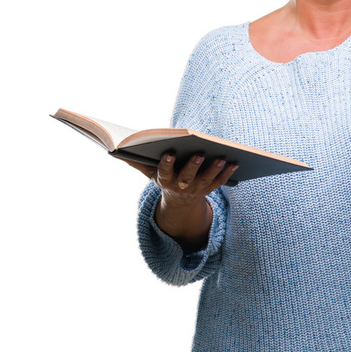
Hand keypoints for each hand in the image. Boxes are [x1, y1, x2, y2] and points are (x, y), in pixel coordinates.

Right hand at [120, 153, 237, 245]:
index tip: (168, 152)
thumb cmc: (164, 178)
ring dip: (214, 169)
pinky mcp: (209, 189)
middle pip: (187, 177)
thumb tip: (116, 149)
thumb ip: (137, 161)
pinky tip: (235, 162)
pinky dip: (227, 173)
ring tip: (222, 157)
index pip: (164, 172)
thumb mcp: (149, 173)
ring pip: (206, 180)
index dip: (166, 163)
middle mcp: (180, 187)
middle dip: (193, 166)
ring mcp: (196, 190)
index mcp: (165, 180)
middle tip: (199, 153)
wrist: (179, 202)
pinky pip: (219, 182)